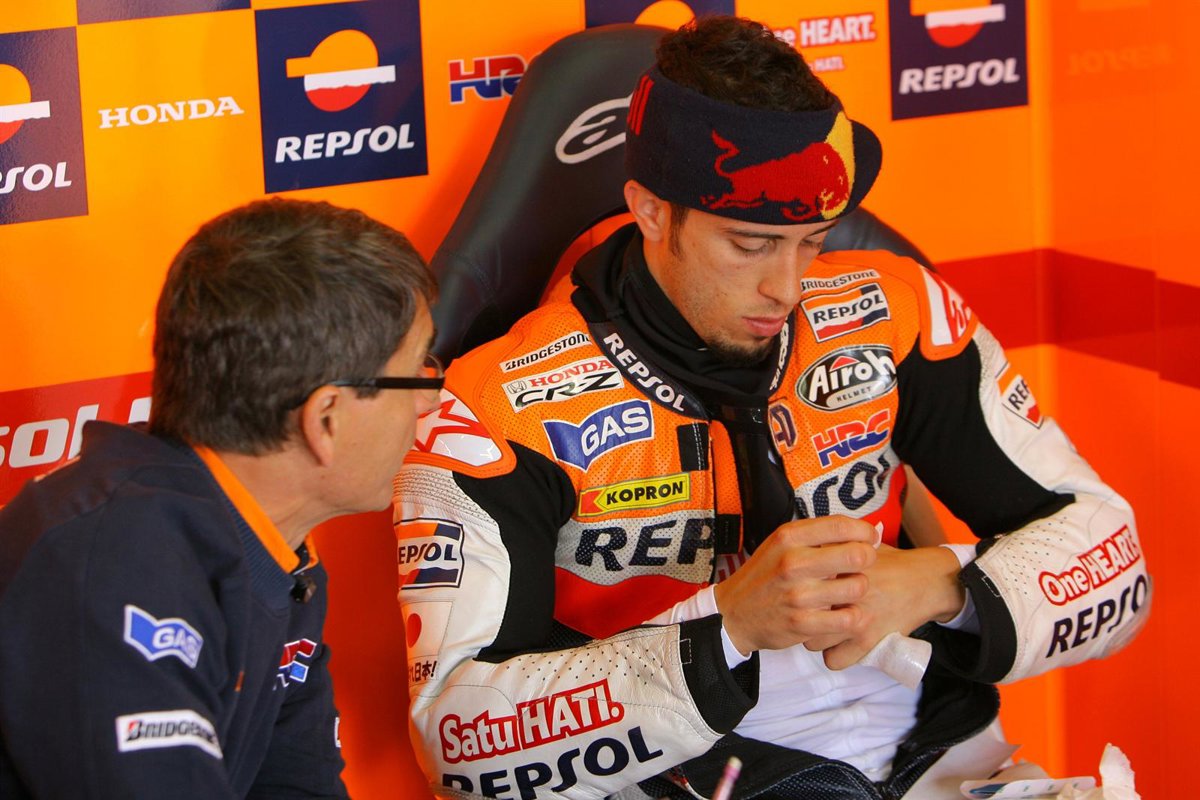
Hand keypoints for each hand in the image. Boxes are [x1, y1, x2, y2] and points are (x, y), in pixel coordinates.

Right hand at [713, 516, 877, 655]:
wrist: (733, 613)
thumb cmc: (765, 575)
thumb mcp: (780, 544)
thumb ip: (815, 535)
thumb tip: (862, 530)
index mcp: (789, 537)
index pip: (843, 525)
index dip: (865, 532)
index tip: (868, 539)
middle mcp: (793, 563)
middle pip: (857, 554)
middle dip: (868, 559)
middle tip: (861, 565)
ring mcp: (798, 595)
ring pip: (858, 587)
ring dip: (859, 589)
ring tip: (849, 590)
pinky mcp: (802, 623)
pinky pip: (849, 619)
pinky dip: (853, 616)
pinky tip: (844, 612)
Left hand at [807, 544, 964, 669]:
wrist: (925, 582)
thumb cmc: (890, 565)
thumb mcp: (858, 548)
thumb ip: (831, 549)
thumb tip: (802, 551)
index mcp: (836, 566)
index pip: (798, 584)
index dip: (794, 590)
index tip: (798, 593)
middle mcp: (842, 591)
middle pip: (801, 613)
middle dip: (803, 616)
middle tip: (812, 614)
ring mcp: (854, 617)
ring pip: (813, 641)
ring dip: (817, 637)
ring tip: (827, 630)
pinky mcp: (867, 639)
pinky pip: (834, 660)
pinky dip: (836, 656)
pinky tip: (841, 646)